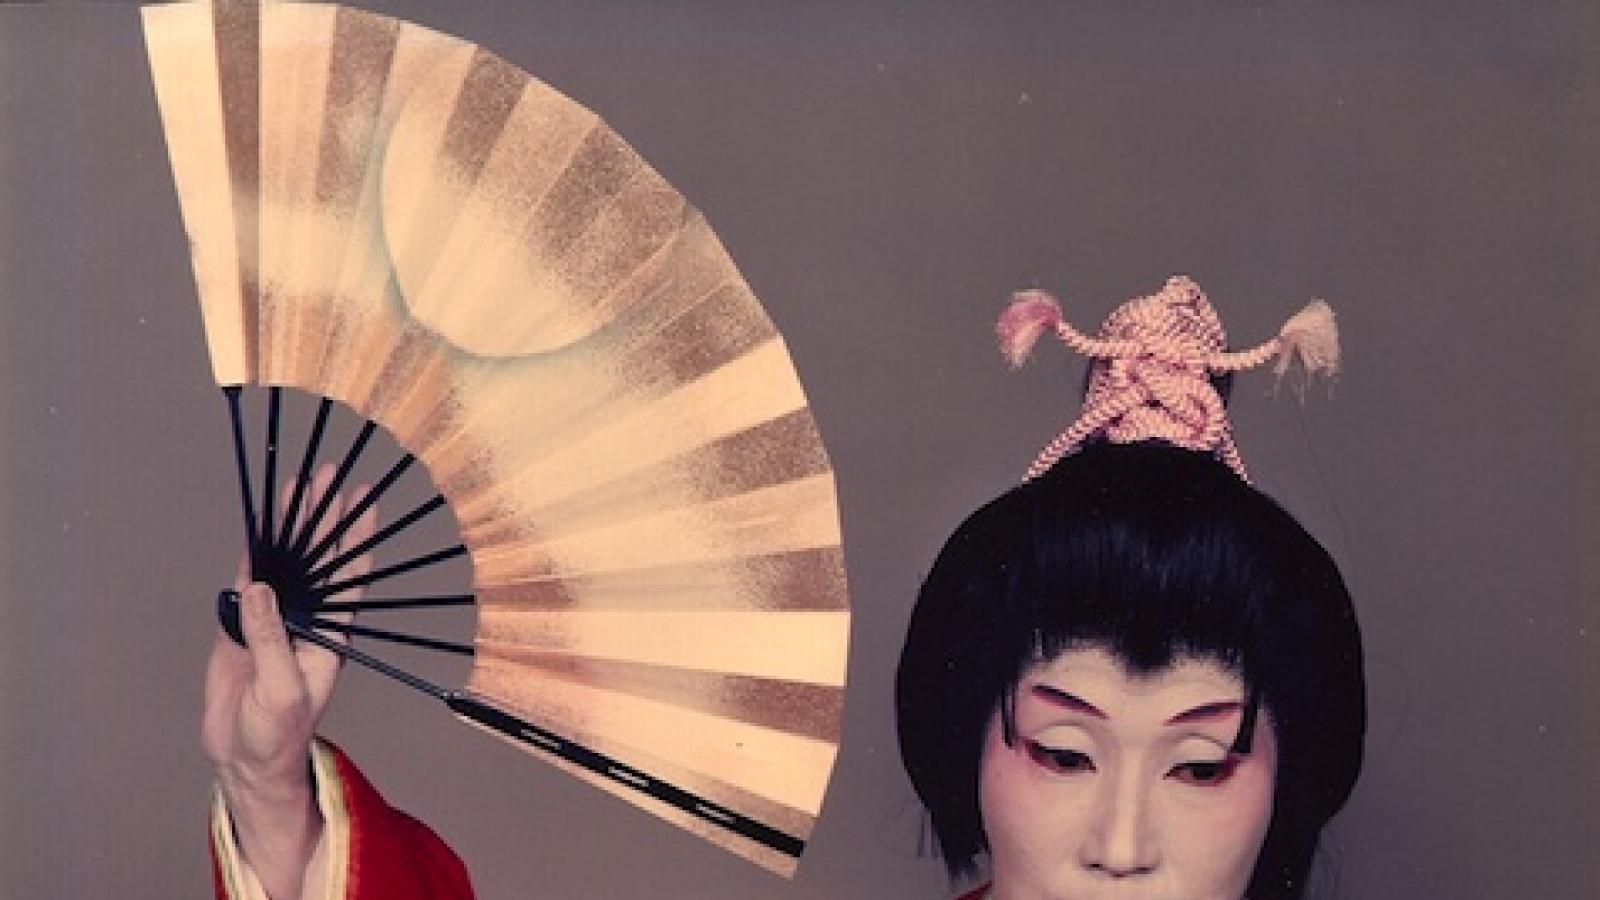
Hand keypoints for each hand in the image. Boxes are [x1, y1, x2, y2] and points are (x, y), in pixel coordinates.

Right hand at [201, 465, 375, 898]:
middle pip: (316, 558)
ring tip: (295, 485)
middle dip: (322, 516)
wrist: (244, 759)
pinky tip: (258, 524)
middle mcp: (306, 620)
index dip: (356, 537)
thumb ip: (270, 639)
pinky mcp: (242, 628)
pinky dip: (252, 552)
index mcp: (330, 634)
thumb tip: (259, 589)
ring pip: (283, 563)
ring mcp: (274, 621)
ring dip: (288, 526)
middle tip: (327, 474)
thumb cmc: (277, 733)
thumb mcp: (281, 689)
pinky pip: (246, 582)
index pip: (348, 575)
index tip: (364, 500)